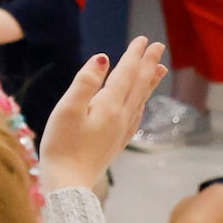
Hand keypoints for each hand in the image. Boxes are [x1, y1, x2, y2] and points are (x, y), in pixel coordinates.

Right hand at [38, 35, 167, 193]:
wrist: (69, 183)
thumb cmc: (62, 146)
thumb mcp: (67, 110)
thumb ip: (85, 83)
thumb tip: (103, 58)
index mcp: (109, 106)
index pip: (125, 74)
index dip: (134, 55)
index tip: (143, 39)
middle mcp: (121, 116)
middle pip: (138, 85)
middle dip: (147, 63)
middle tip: (158, 46)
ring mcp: (120, 131)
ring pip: (141, 100)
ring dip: (150, 82)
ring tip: (160, 69)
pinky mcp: (116, 143)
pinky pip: (136, 116)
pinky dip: (142, 103)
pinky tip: (142, 104)